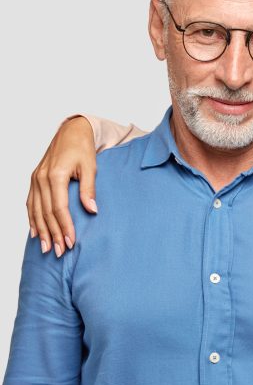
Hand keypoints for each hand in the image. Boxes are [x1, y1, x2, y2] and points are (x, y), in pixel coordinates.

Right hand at [27, 116, 98, 256]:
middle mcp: (41, 178)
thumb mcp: (91, 167)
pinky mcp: (34, 179)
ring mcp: (35, 179)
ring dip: (40, 230)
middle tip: (59, 252)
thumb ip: (89, 189)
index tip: (70, 242)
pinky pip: (30, 203)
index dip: (64, 226)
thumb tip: (92, 210)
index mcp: (55, 175)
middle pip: (45, 213)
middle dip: (52, 233)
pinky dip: (31, 218)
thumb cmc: (83, 149)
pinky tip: (34, 232)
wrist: (71, 132)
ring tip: (46, 248)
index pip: (59, 208)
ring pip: (35, 210)